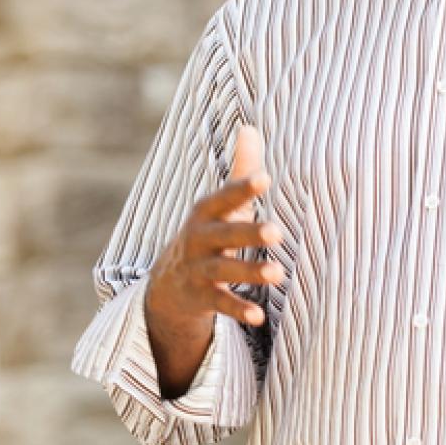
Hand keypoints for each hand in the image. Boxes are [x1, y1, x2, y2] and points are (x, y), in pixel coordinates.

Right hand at [145, 125, 284, 330]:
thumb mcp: (220, 206)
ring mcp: (197, 270)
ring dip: (249, 271)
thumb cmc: (208, 236)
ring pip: (223, 270)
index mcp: (205, 214)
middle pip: (223, 234)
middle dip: (248, 232)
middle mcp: (198, 240)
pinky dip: (237, 310)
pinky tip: (258, 316)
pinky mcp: (200, 298)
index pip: (222, 198)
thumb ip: (240, 171)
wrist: (167, 286)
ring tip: (278, 273)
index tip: (264, 178)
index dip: (241, 188)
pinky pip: (219, 304)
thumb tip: (251, 128)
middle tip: (277, 231)